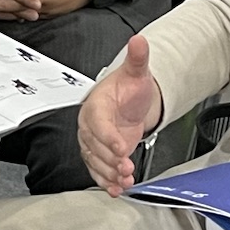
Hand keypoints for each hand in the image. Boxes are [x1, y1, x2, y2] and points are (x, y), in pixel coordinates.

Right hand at [78, 35, 163, 191]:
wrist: (129, 102)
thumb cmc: (129, 89)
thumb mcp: (136, 73)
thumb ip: (138, 58)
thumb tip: (139, 41)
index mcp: (96, 106)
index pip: (98, 123)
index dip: (108, 136)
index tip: (121, 147)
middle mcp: (90, 126)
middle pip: (95, 146)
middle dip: (111, 160)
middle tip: (126, 168)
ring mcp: (94, 142)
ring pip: (96, 161)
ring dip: (110, 173)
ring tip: (124, 180)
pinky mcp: (100, 155)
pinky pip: (98, 170)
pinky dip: (106, 181)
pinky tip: (116, 188)